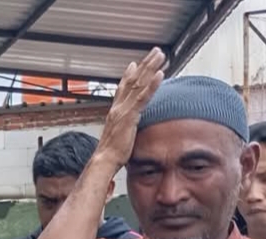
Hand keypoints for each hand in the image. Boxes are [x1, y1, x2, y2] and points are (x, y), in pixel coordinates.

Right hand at [95, 47, 165, 167]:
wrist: (104, 160)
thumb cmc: (110, 154)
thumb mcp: (118, 137)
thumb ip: (122, 129)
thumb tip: (125, 131)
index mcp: (115, 112)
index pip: (123, 89)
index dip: (129, 75)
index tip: (135, 64)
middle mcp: (118, 107)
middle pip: (132, 81)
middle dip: (144, 65)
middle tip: (155, 52)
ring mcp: (124, 110)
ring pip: (138, 84)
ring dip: (150, 68)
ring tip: (160, 56)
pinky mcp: (130, 116)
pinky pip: (143, 98)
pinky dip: (152, 85)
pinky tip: (160, 74)